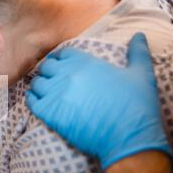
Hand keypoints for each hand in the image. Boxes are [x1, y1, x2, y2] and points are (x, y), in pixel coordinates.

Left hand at [26, 33, 172, 169]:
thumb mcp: (141, 74)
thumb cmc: (136, 106)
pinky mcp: (49, 113)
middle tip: (53, 81)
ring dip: (41, 86)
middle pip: (47, 67)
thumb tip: (139, 36)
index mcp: (85, 62)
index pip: (62, 53)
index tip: (61, 65)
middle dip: (49, 72)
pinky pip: (31, 101)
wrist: (127, 136)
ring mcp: (55, 93)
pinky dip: (33, 100)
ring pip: (37, 84)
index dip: (61, 59)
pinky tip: (40, 103)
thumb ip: (137, 52)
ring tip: (46, 92)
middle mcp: (67, 74)